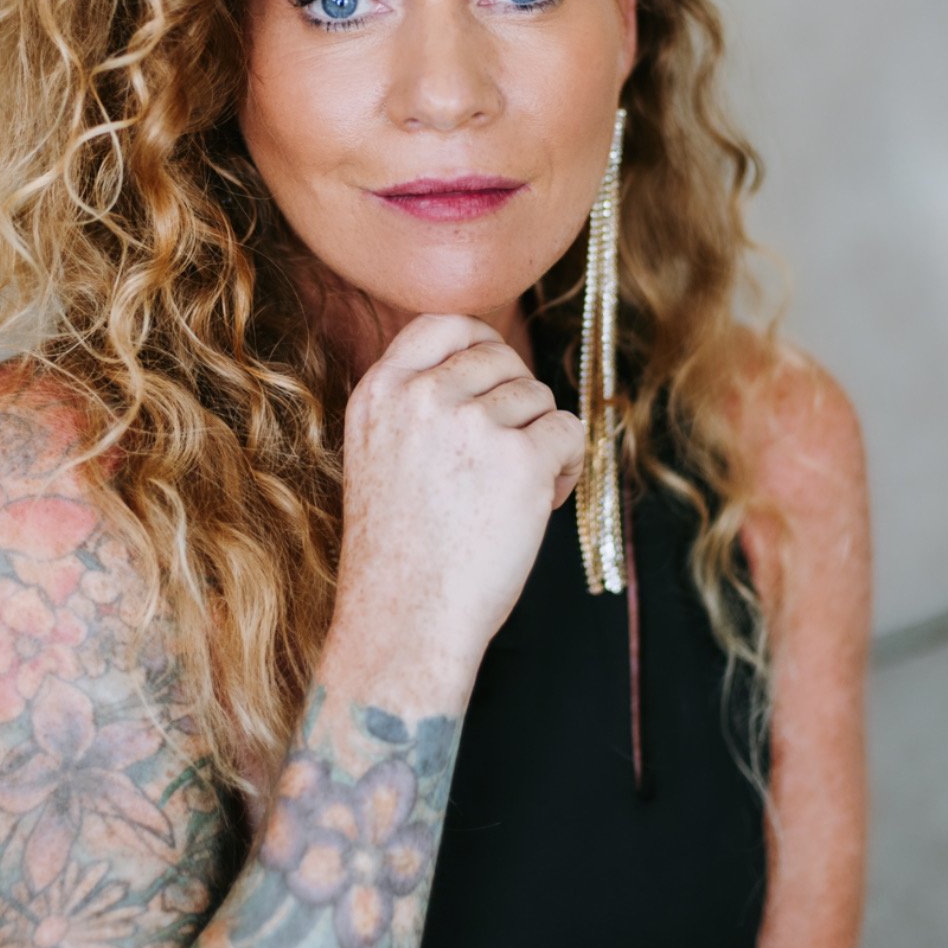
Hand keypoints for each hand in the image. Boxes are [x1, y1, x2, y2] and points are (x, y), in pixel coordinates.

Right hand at [331, 313, 584, 691]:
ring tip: (516, 493)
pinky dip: (567, 465)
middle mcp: (422, 397)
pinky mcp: (520, 458)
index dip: (482, 342)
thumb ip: (418, 408)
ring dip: (541, 439)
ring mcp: (471, 424)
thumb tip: (493, 365)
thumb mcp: (381, 458)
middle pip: (502, 358)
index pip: (443, 325)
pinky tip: (542, 502)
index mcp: (379, 394)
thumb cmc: (399, 557)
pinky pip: (569, 432)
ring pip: (538, 396)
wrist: (404, 622)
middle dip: (516, 402)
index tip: (496, 374)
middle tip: (505, 460)